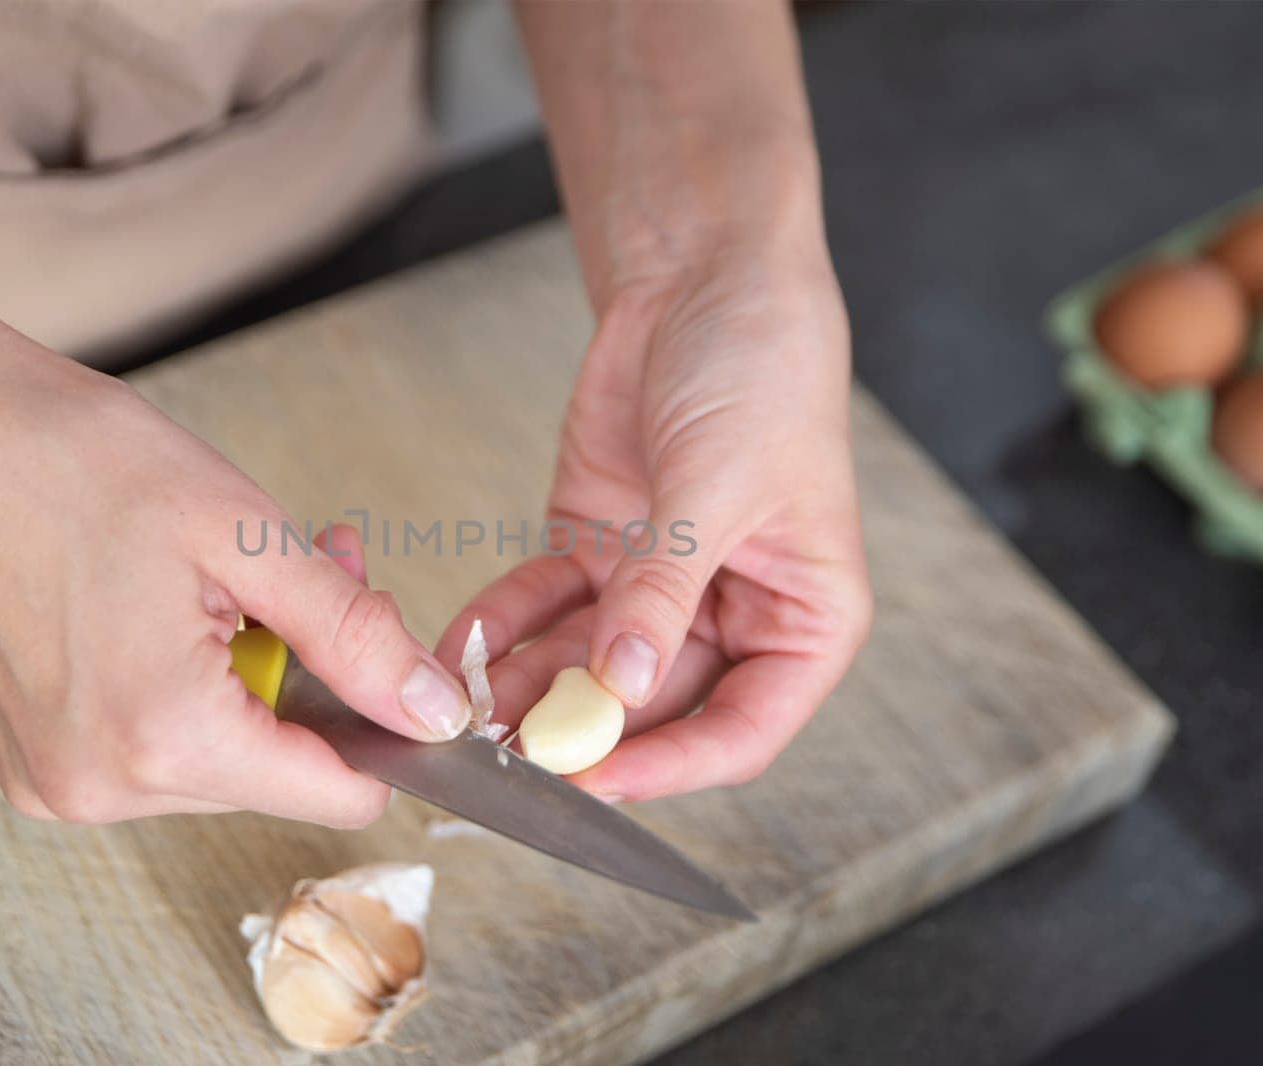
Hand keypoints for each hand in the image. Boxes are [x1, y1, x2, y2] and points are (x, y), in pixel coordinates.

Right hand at [0, 307, 469, 826]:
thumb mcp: (244, 534)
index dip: (379, 720)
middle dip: (307, 673)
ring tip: (228, 570)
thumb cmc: (69, 459)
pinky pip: (151, 744)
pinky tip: (171, 603)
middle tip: (309, 568)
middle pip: (274, 769)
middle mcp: (100, 788)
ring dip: (248, 672)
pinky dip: (184, 684)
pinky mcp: (30, 758)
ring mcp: (54, 780)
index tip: (377, 641)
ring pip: (217, 755)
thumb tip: (432, 711)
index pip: (334, 794)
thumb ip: (353, 636)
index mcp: (162, 740)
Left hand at [438, 260, 870, 801]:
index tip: (596, 782)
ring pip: (588, 667)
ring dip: (528, 688)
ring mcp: (660, 586)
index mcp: (804, 618)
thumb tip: (622, 686)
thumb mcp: (719, 487)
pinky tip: (462, 641)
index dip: (669, 766)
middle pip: (652, 708)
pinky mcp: (601, 547)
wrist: (702, 278)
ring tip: (464, 708)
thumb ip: (665, 592)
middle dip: (579, 730)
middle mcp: (733, 614)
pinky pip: (547, 606)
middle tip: (505, 751)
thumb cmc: (761, 370)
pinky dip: (506, 625)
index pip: (742, 731)